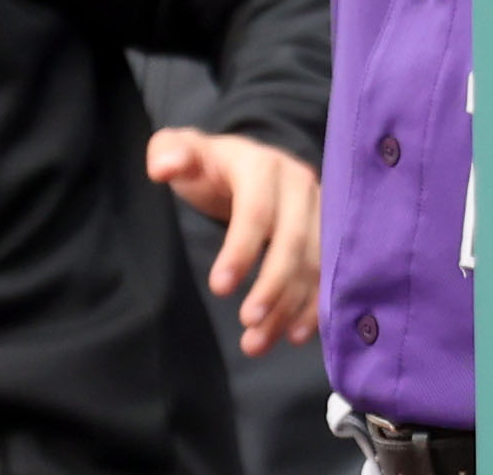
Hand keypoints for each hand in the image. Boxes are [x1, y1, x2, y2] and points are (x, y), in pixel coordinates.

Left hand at [148, 126, 321, 355]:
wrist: (243, 164)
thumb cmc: (207, 163)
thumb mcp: (181, 150)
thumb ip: (169, 152)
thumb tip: (161, 168)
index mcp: (261, 165)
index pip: (256, 213)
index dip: (240, 251)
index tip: (218, 288)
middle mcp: (300, 186)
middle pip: (293, 244)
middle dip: (272, 288)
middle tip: (246, 323)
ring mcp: (321, 211)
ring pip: (314, 266)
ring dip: (290, 308)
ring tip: (258, 341)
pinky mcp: (331, 235)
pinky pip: (329, 276)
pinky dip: (314, 308)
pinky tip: (294, 335)